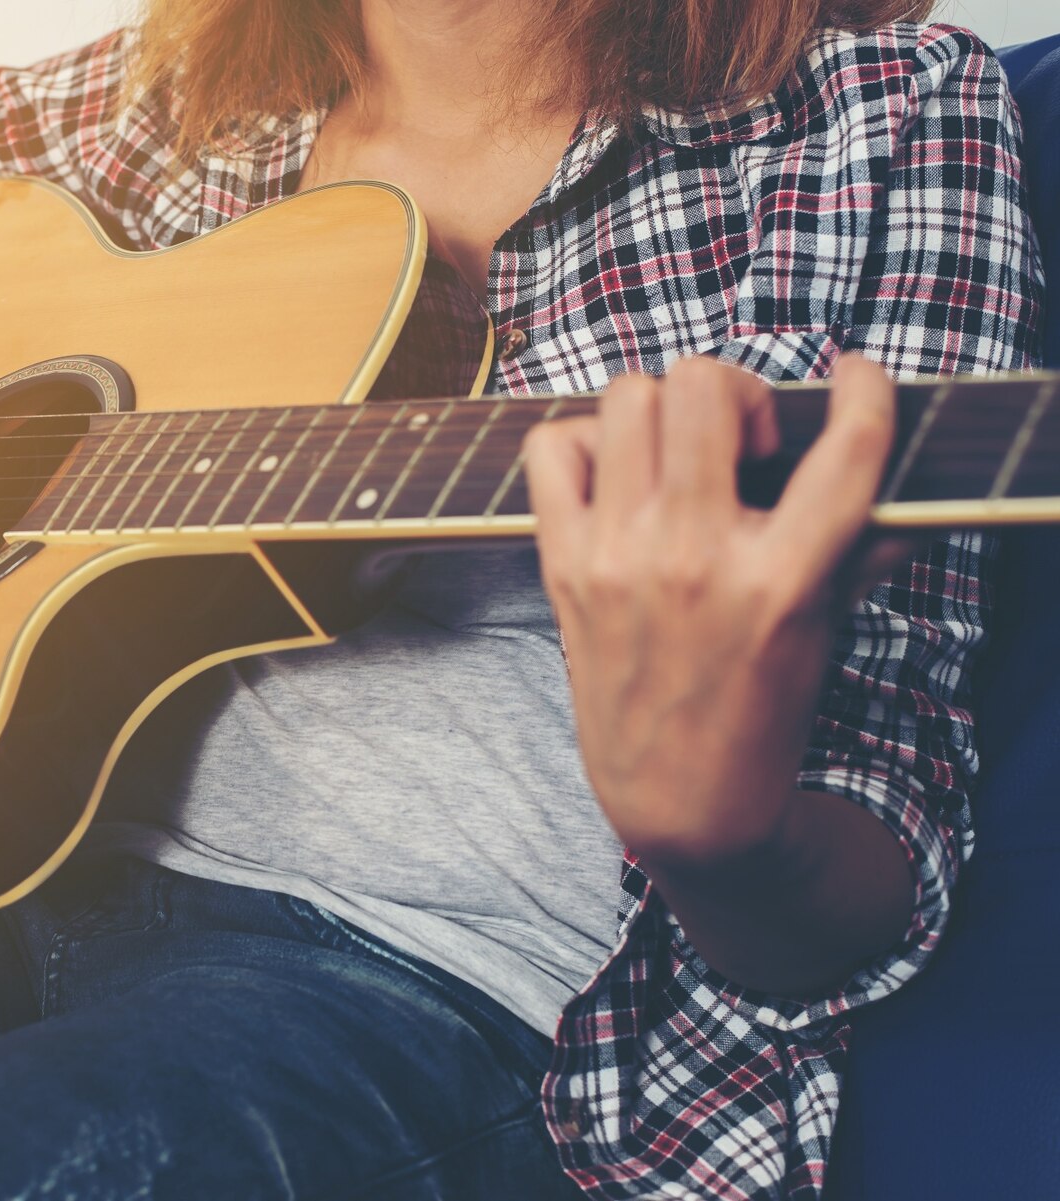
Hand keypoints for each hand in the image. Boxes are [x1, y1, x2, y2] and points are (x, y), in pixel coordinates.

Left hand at [522, 355, 907, 864]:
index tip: (860, 377)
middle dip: (737, 392)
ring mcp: (619, 556)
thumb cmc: (760, 710)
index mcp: (783, 579)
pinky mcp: (563, 564)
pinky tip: (612, 476)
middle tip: (744, 441)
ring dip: (662, 409)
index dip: (867, 390)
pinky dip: (581, 441)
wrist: (678, 796)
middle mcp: (694, 557)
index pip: (844, 451)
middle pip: (703, 386)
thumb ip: (862, 545)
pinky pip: (550, 447)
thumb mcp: (827, 628)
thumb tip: (892, 470)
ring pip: (627, 398)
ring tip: (678, 455)